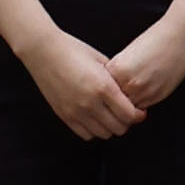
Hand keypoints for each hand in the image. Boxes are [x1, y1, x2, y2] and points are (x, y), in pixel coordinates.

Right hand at [15, 26, 146, 141]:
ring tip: (110, 117)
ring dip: (110, 128)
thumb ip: (115, 78)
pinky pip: (85, 134)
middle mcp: (90, 103)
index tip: (140, 112)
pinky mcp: (64, 115)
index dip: (139, 116)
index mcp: (103, 87)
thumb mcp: (101, 60)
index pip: (129, 114)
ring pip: (103, 134)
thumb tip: (128, 91)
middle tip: (126, 115)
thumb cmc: (73, 50)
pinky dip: (94, 130)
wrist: (44, 51)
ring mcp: (76, 111)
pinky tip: (95, 119)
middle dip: (127, 123)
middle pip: (119, 128)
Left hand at [106, 8, 184, 111]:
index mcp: (117, 68)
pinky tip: (142, 94)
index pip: (102, 88)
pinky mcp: (156, 96)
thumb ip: (118, 71)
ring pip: (126, 109)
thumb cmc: (154, 40)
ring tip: (130, 96)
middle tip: (117, 96)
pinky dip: (139, 104)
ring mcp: (143, 91)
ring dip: (127, 105)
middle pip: (112, 101)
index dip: (104, 89)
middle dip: (114, 100)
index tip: (105, 88)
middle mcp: (128, 82)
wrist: (179, 36)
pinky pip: (141, 108)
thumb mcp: (128, 53)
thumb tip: (111, 86)